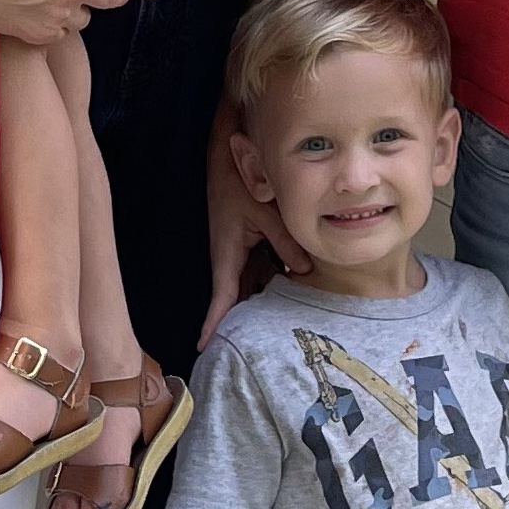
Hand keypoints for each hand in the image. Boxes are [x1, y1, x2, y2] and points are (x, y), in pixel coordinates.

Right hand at [204, 100, 309, 346]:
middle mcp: (229, 257)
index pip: (221, 295)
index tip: (204, 347)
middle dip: (242, 324)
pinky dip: (269, 284)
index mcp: (226, 250)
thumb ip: (285, 240)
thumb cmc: (242, 179)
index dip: (214, 322)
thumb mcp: (264, 209)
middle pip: (237, 299)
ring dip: (258, 305)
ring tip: (273, 334)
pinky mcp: (247, 246)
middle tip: (251, 353)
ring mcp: (237, 253)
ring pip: (248, 287)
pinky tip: (289, 294)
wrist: (230, 155)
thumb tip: (304, 272)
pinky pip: (257, 272)